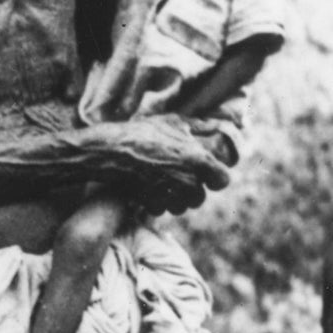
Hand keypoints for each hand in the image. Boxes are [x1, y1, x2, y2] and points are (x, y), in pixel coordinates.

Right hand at [100, 117, 230, 213]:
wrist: (110, 150)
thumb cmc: (144, 132)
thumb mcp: (174, 122)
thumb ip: (200, 127)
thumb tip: (219, 126)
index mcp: (199, 160)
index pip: (223, 180)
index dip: (215, 176)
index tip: (207, 173)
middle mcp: (189, 180)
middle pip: (200, 197)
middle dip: (192, 189)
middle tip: (179, 175)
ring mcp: (171, 195)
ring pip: (183, 207)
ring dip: (176, 198)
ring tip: (163, 181)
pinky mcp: (153, 204)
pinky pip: (163, 210)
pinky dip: (158, 203)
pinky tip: (149, 188)